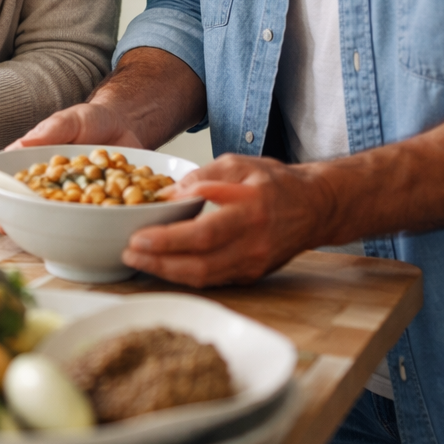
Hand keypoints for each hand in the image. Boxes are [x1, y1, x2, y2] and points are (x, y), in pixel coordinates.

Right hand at [0, 48, 205, 218]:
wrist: (127, 125)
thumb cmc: (92, 119)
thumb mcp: (72, 119)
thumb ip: (52, 129)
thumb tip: (23, 144)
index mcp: (37, 161)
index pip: (10, 176)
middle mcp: (50, 183)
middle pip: (24, 202)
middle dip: (10, 215)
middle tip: (2, 225)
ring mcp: (71, 197)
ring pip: (50, 217)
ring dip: (39, 228)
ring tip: (30, 236)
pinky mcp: (95, 206)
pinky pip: (83, 221)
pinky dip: (77, 230)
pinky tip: (74, 239)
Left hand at [121, 154, 330, 286]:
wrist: (315, 207)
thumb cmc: (275, 182)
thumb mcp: (237, 164)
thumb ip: (201, 177)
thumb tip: (166, 195)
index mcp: (251, 211)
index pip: (204, 232)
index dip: (168, 240)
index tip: (137, 236)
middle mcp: (253, 243)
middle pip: (200, 263)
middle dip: (159, 262)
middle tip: (129, 253)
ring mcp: (254, 263)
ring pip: (205, 277)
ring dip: (167, 273)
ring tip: (138, 261)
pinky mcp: (252, 274)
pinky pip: (213, 280)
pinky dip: (185, 275)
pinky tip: (162, 266)